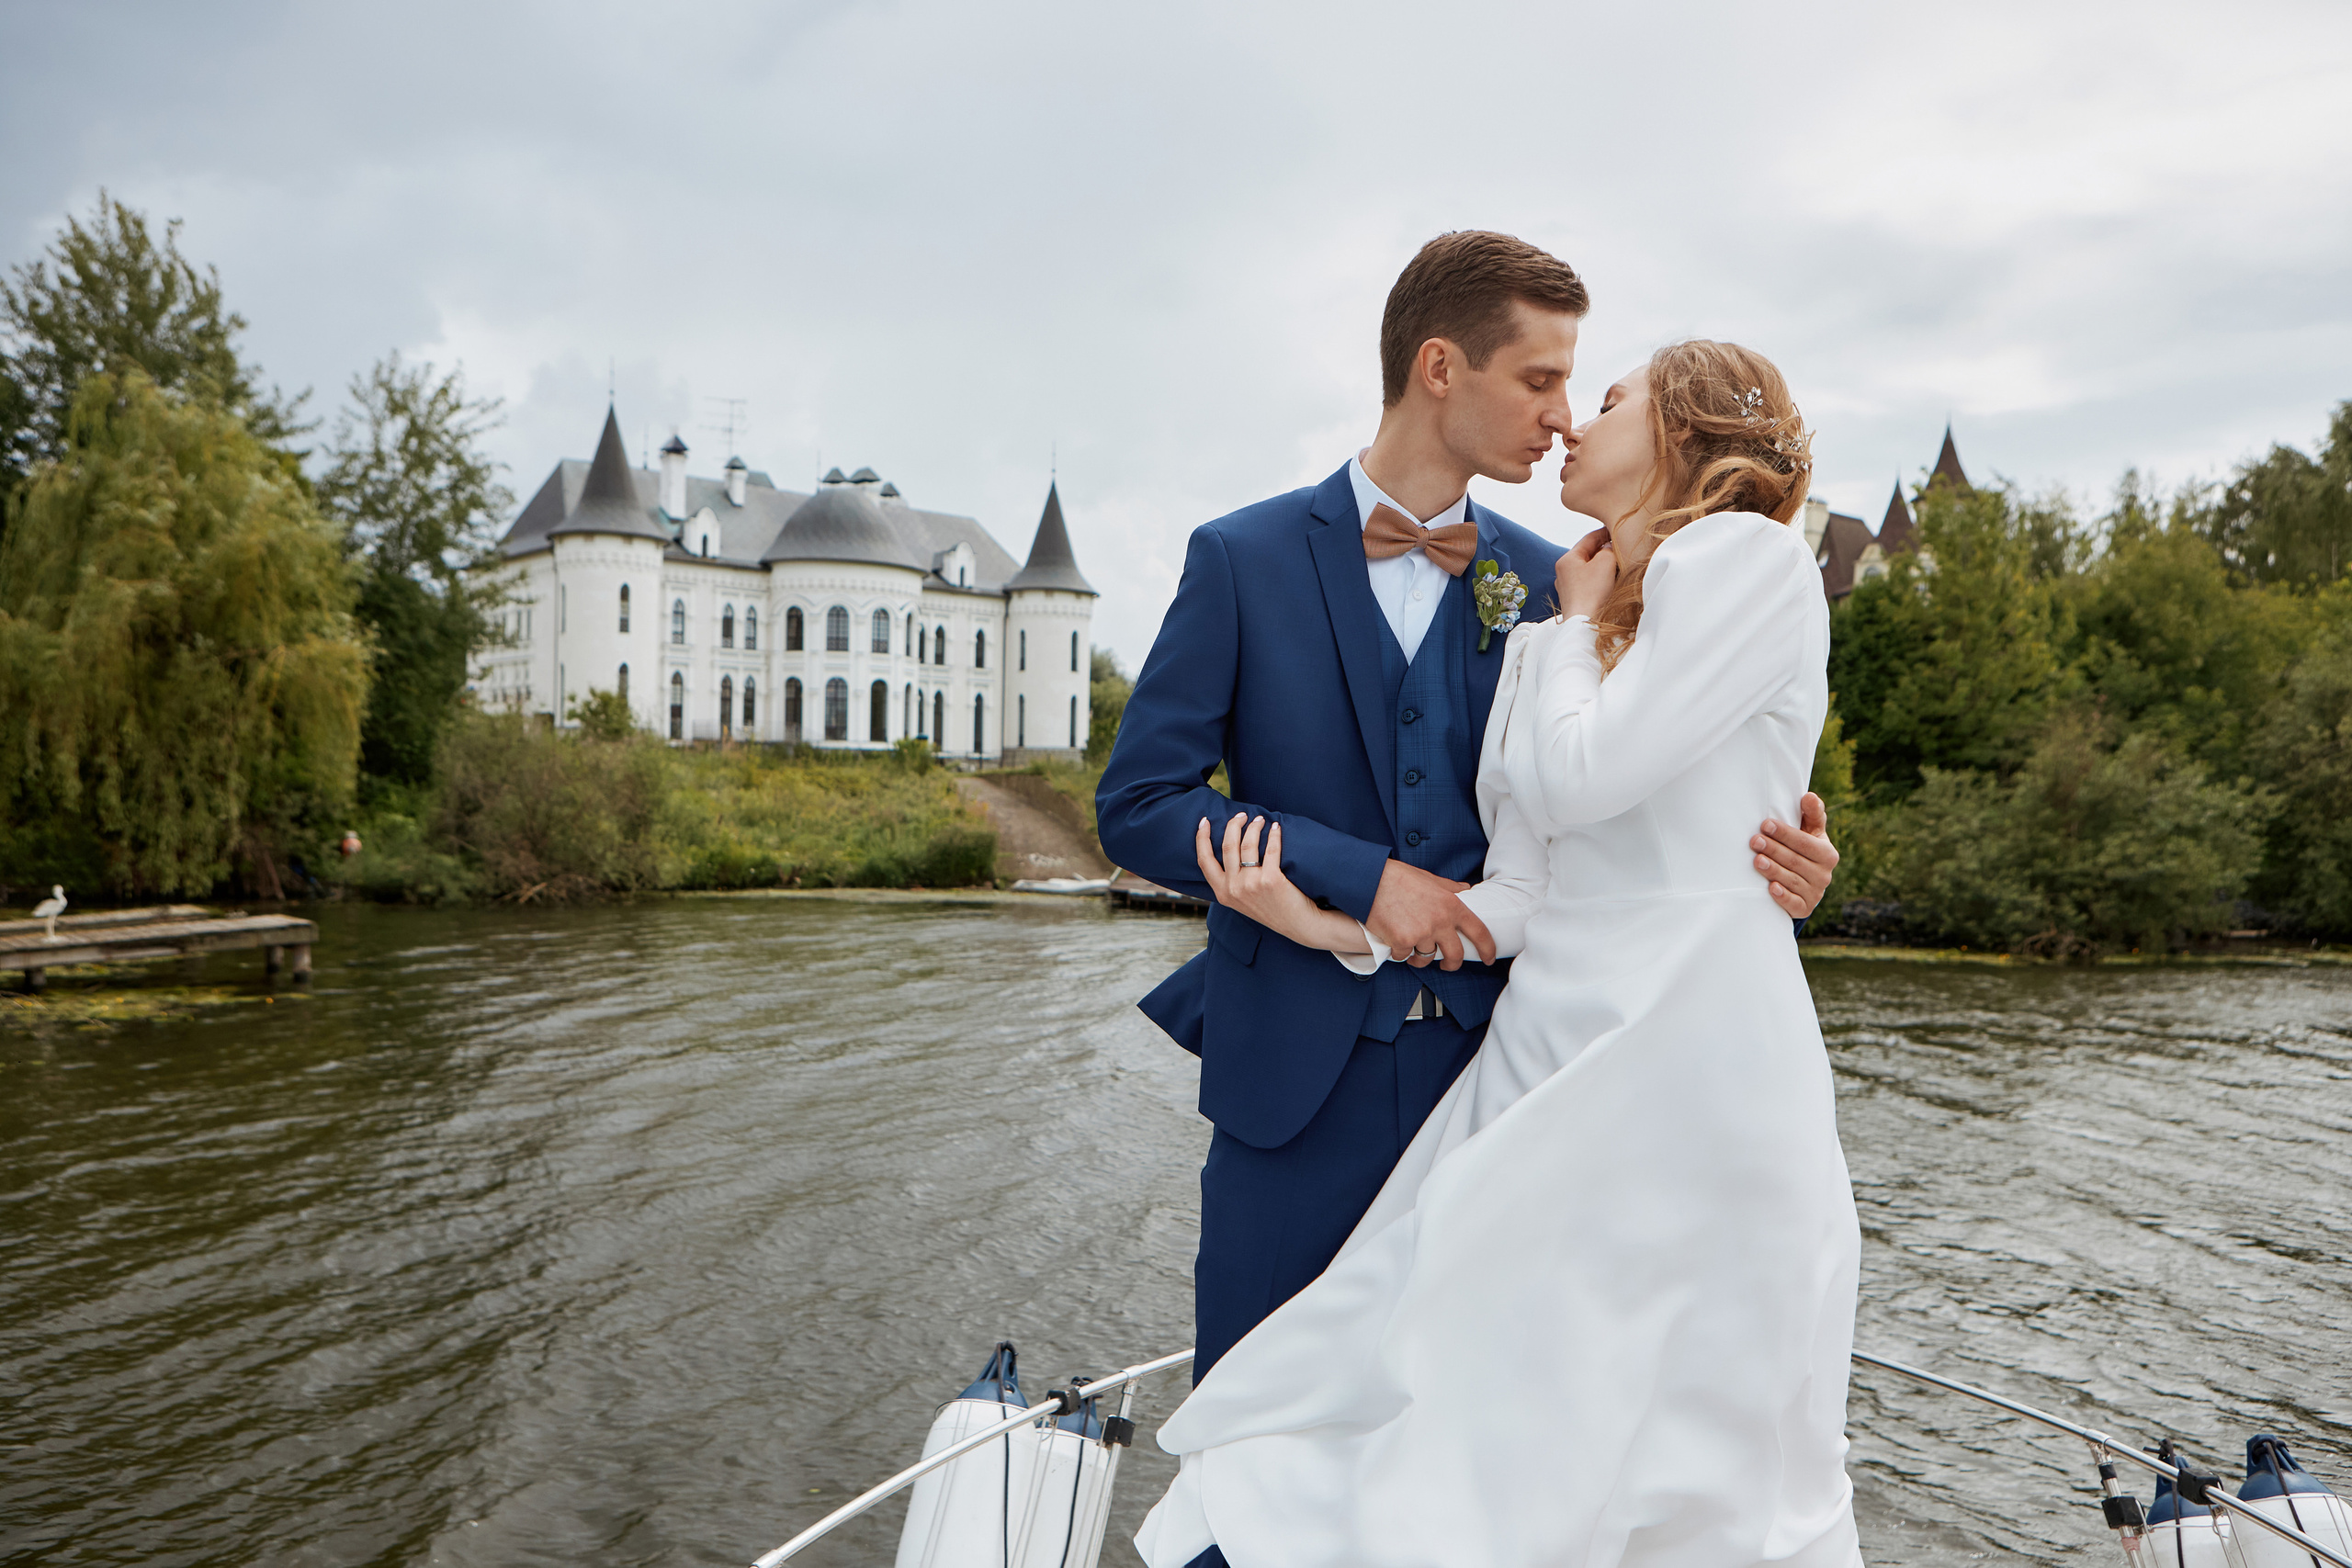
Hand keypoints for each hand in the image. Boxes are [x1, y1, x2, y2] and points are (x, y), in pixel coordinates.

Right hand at [1195, 815, 1362, 952]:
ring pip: (1248, 844)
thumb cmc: (1270, 908)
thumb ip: (1230, 881)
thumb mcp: (1240, 900)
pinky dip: (1274, 835)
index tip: (1205, 821)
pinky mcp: (1271, 879)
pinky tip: (1276, 828)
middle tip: (1242, 815)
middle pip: (1227, 846)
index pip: (1204, 861)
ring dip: (1254, 826)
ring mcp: (1252, 884)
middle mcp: (1234, 889)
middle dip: (1233, 824)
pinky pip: (1271, 848)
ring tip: (1260, 820)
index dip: (1201, 838)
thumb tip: (1226, 846)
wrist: (1297, 924)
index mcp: (1222, 893)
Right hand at [1365, 859, 1494, 970]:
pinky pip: (1404, 956)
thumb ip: (1451, 888)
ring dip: (1420, 957)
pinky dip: (1399, 952)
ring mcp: (1421, 933)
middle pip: (1455, 955)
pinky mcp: (1402, 941)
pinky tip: (1394, 941)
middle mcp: (1440, 921)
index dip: (1487, 948)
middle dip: (1452, 964)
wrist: (1371, 880)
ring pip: (1427, 958)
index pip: (1479, 932)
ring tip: (1413, 948)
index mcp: (1452, 905)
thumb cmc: (1400, 878)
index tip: (1488, 958)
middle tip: (1447, 965)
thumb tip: (1466, 889)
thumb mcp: (1432, 879)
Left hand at [1554, 527, 1617, 621]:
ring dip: (1604, 566)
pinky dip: (1601, 579)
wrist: (1585, 624)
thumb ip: (1609, 549)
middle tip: (1622, 547)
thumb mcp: (1606, 562)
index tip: (1619, 529)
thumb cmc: (1593, 593)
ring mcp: (1567, 587)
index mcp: (1567, 559)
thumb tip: (1609, 548)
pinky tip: (1612, 583)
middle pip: (1589, 554)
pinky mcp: (1575, 600)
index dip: (1606, 532)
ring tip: (1620, 565)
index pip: (1589, 538)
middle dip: (1606, 551)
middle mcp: (1563, 572)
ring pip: (1590, 569)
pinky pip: (1590, 583)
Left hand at [1752, 790, 1838, 918]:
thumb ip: (1812, 814)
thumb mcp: (1811, 832)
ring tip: (1757, 861)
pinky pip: (1793, 903)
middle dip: (1774, 850)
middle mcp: (1824, 875)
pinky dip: (1783, 896)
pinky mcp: (1804, 908)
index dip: (1785, 833)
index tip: (1765, 824)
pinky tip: (1771, 888)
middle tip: (1754, 841)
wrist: (1803, 884)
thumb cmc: (1804, 850)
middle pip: (1796, 861)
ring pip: (1792, 880)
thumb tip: (1809, 796)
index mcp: (1827, 854)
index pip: (1805, 843)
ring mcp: (1815, 893)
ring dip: (1774, 870)